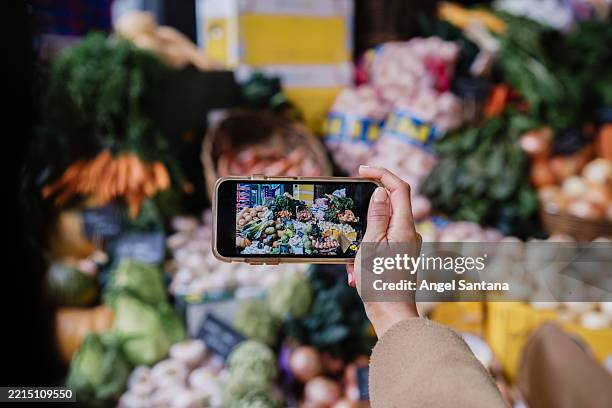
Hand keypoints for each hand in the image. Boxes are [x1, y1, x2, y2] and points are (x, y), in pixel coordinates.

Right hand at [347, 166, 421, 336]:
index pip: (399, 188)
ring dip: (363, 238)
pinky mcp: (401, 255)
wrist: (391, 314)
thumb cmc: (379, 282)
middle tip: (348, 222)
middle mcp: (409, 233)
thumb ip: (377, 216)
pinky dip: (367, 250)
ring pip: (382, 226)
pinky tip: (356, 272)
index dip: (382, 173)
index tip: (362, 170)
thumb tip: (381, 191)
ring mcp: (406, 244)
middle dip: (366, 212)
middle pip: (391, 205)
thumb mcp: (371, 245)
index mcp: (404, 227)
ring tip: (351, 262)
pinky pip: (382, 242)